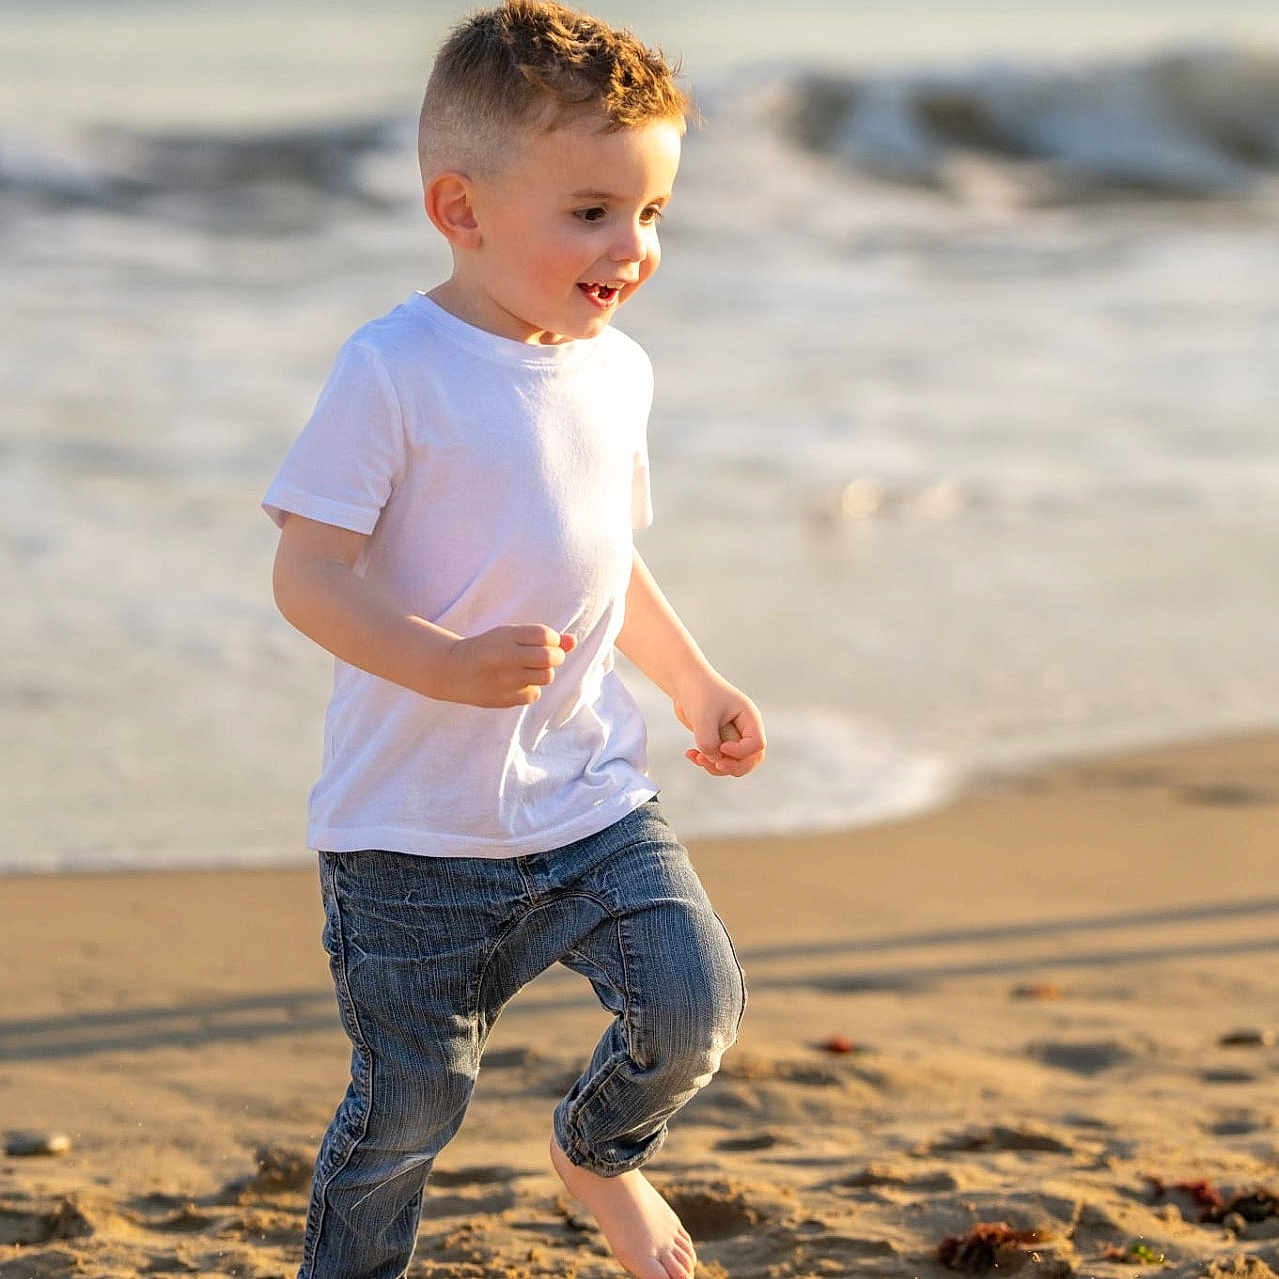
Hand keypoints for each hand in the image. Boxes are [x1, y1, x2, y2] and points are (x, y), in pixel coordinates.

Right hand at [443, 624, 574, 707]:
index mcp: (505, 635)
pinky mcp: (503, 698)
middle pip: (550, 658)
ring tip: (528, 670)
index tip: (543, 642)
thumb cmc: (491, 649)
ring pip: (546, 677)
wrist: (454, 671)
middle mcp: (505, 656)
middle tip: (545, 657)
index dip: (551, 639)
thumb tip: (574, 641)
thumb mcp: (512, 636)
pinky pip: (534, 694)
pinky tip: (516, 683)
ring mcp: (504, 679)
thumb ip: (544, 638)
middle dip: (555, 657)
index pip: (545, 635)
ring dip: (543, 673)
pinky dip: (530, 688)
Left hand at [673, 677, 765, 777]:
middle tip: (715, 763)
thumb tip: (712, 759)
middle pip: (751, 759)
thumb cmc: (698, 692)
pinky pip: (717, 759)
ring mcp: (731, 736)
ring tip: (697, 757)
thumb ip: (708, 741)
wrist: (685, 682)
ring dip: (715, 767)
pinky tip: (690, 754)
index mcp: (749, 718)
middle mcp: (744, 729)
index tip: (722, 746)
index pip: (757, 745)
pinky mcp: (718, 740)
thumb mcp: (703, 717)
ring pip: (733, 763)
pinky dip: (704, 761)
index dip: (740, 752)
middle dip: (733, 766)